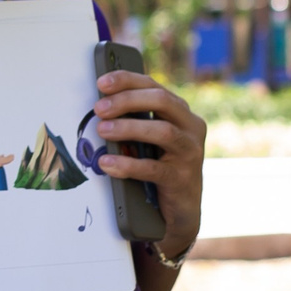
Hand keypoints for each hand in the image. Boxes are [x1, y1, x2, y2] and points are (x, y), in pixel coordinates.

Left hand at [93, 68, 206, 256]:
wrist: (180, 209)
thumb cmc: (161, 168)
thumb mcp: (150, 140)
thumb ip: (136, 121)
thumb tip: (102, 106)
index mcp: (182, 113)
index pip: (155, 86)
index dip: (128, 81)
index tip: (102, 82)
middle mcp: (191, 128)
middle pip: (162, 101)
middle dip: (127, 100)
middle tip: (99, 108)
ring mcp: (190, 153)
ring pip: (162, 132)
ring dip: (128, 128)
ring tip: (102, 130)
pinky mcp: (182, 178)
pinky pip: (153, 168)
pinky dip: (128, 165)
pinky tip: (107, 164)